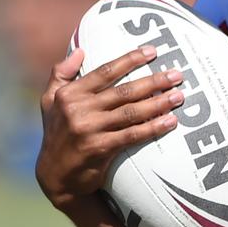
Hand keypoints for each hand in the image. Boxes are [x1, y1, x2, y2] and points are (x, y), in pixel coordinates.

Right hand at [35, 46, 184, 208]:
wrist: (55, 176)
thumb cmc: (57, 134)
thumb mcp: (49, 102)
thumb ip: (60, 74)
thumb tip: (80, 49)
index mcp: (69, 94)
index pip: (105, 72)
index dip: (130, 60)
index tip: (152, 52)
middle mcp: (78, 109)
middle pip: (124, 91)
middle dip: (153, 82)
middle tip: (176, 75)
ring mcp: (89, 129)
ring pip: (131, 112)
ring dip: (158, 103)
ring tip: (178, 96)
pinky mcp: (100, 148)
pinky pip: (132, 135)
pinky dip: (153, 127)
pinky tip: (170, 121)